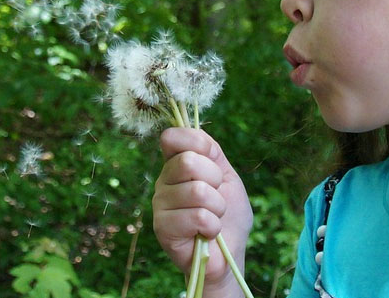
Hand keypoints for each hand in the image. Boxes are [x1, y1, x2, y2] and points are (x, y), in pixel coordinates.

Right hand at [152, 127, 252, 294]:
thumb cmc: (229, 216)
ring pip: (197, 191)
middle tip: (216, 198)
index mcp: (176, 165)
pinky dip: (213, 225)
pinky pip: (197, 216)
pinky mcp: (162, 228)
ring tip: (213, 218)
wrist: (229, 255)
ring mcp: (160, 204)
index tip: (213, 162)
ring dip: (218, 207)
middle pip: (188, 162)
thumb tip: (196, 132)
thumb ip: (212, 152)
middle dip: (215, 181)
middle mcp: (163, 181)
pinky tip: (207, 233)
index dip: (196, 144)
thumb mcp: (227, 176)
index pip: (172, 137)